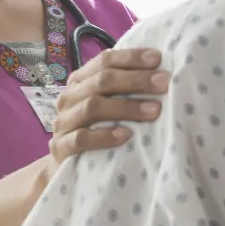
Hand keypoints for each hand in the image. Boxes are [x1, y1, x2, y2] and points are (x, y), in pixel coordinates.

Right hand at [46, 48, 167, 174]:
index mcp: (80, 80)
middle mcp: (69, 97)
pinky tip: (126, 135)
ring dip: (126, 107)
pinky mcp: (61, 147)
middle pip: (101, 81)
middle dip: (136, 80)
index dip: (131, 58)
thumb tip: (161, 74)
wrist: (66, 167)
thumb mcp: (106, 104)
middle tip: (164, 83)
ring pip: (93, 107)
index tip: (158, 59)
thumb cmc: (95, 129)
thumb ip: (123, 89)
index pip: (104, 61)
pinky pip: (81, 139)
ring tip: (154, 110)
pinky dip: (104, 136)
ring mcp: (63, 122)